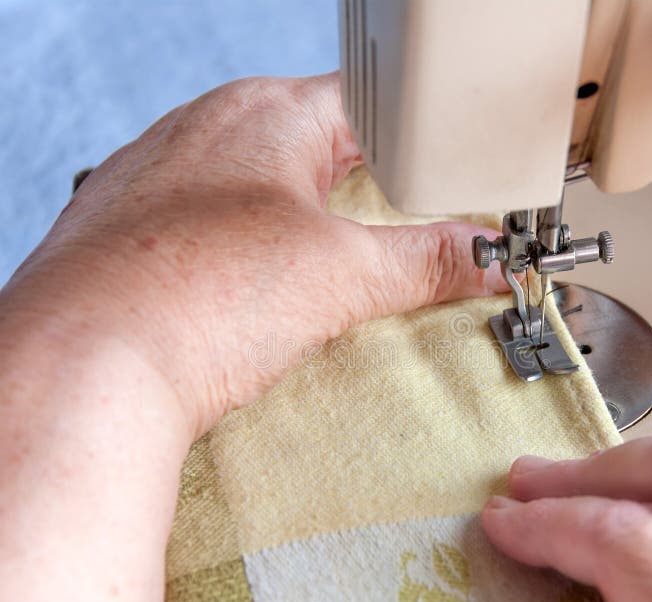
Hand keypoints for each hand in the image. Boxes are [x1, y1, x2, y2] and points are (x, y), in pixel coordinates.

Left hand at [0, 74, 509, 601]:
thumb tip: (487, 258)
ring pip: (253, 187)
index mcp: (264, 114)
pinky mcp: (130, 231)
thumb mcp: (343, 275)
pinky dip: (238, 253)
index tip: (435, 183)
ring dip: (292, 225)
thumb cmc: (196, 296)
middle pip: (309, 147)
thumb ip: (428, 261)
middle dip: (353, 193)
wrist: (86, 366)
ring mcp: (158, 178)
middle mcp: (203, 132)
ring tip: (313, 276)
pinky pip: (205, 226)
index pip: (364, 107)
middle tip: (383, 242)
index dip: (410, 145)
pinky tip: (244, 292)